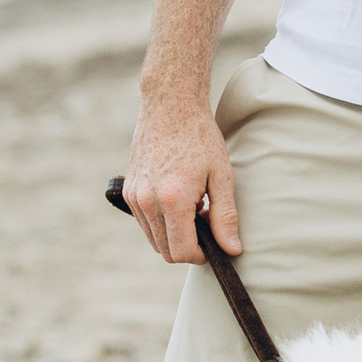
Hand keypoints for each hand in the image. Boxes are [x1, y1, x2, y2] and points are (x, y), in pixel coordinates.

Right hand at [123, 81, 240, 263]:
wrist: (170, 106)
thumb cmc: (200, 138)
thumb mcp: (221, 176)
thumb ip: (226, 216)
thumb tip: (232, 250)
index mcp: (173, 200)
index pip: (182, 252)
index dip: (202, 255)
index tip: (214, 243)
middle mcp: (148, 202)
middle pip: (166, 251)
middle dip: (188, 246)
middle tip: (206, 220)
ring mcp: (135, 197)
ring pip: (154, 239)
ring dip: (174, 235)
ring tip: (193, 207)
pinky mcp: (129, 191)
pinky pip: (145, 223)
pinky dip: (162, 222)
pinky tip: (178, 199)